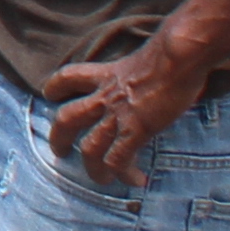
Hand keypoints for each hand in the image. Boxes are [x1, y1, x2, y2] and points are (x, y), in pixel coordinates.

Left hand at [43, 37, 201, 187]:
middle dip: (59, 137)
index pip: (69, 77)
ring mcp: (118, 115)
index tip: (50, 95)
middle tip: (59, 152)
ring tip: (99, 179)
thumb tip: (162, 62)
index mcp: (107, 74)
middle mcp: (105, 96)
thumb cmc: (173, 49)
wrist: (179, 56)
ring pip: (90, 147)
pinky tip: (135, 181)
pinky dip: (124, 173)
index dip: (56, 87)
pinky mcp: (135, 130)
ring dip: (92, 167)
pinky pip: (119, 159)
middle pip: (68, 118)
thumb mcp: (147, 54)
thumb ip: (144, 65)